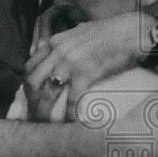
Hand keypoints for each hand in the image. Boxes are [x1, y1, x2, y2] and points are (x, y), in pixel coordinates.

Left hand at [26, 12, 152, 119]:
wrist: (130, 32)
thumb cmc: (109, 33)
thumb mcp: (79, 33)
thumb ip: (65, 44)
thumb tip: (58, 56)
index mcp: (55, 42)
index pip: (29, 66)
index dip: (27, 86)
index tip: (32, 98)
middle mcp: (58, 52)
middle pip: (33, 81)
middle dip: (31, 101)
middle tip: (36, 115)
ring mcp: (70, 63)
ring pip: (47, 92)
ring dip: (44, 111)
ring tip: (47, 124)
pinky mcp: (86, 74)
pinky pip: (72, 100)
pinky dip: (69, 115)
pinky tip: (71, 123)